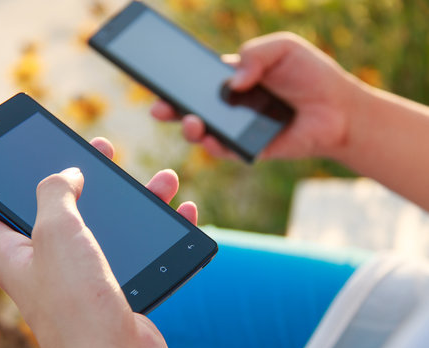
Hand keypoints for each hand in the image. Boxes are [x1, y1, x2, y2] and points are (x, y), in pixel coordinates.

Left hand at [0, 137, 197, 347]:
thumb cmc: (76, 301)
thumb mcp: (56, 231)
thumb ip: (55, 192)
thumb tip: (67, 173)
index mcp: (15, 251)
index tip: (11, 157)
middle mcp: (46, 263)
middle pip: (60, 207)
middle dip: (83, 176)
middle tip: (102, 152)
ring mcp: (83, 275)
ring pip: (108, 224)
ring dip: (136, 200)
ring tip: (164, 181)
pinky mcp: (116, 286)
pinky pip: (138, 250)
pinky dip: (159, 231)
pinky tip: (181, 214)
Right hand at [151, 32, 363, 159]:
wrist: (340, 107)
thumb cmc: (311, 74)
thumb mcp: (283, 48)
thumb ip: (255, 54)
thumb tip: (232, 82)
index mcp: (231, 79)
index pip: (195, 80)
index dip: (174, 81)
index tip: (156, 78)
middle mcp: (229, 106)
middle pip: (191, 108)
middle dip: (170, 109)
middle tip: (158, 108)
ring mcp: (237, 129)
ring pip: (204, 133)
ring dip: (190, 129)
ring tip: (190, 122)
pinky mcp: (250, 149)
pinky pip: (227, 150)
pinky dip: (216, 146)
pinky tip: (211, 138)